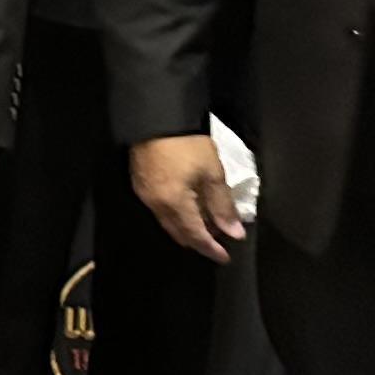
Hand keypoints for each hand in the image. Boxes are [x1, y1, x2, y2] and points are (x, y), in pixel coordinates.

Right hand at [128, 132, 241, 262]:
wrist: (154, 117)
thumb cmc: (187, 145)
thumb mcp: (212, 173)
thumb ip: (222, 205)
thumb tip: (234, 233)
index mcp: (174, 205)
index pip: (195, 236)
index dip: (211, 248)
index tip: (225, 257)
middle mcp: (156, 205)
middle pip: (178, 233)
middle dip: (198, 240)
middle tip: (217, 240)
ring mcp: (145, 195)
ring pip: (167, 223)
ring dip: (186, 228)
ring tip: (206, 224)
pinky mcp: (140, 183)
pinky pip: (159, 210)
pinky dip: (176, 215)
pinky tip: (187, 207)